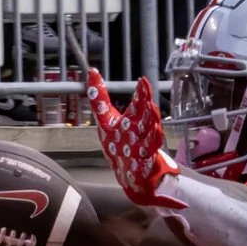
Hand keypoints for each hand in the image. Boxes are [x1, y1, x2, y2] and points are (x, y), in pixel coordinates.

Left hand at [84, 69, 174, 203]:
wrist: (129, 174)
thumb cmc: (119, 143)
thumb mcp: (105, 119)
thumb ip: (99, 96)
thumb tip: (91, 71)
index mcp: (132, 120)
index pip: (138, 104)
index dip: (141, 93)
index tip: (142, 80)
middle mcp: (140, 132)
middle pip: (147, 119)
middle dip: (149, 110)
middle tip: (150, 102)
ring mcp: (143, 149)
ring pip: (151, 137)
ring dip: (153, 130)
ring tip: (154, 122)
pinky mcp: (144, 166)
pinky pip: (148, 159)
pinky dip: (149, 155)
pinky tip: (151, 149)